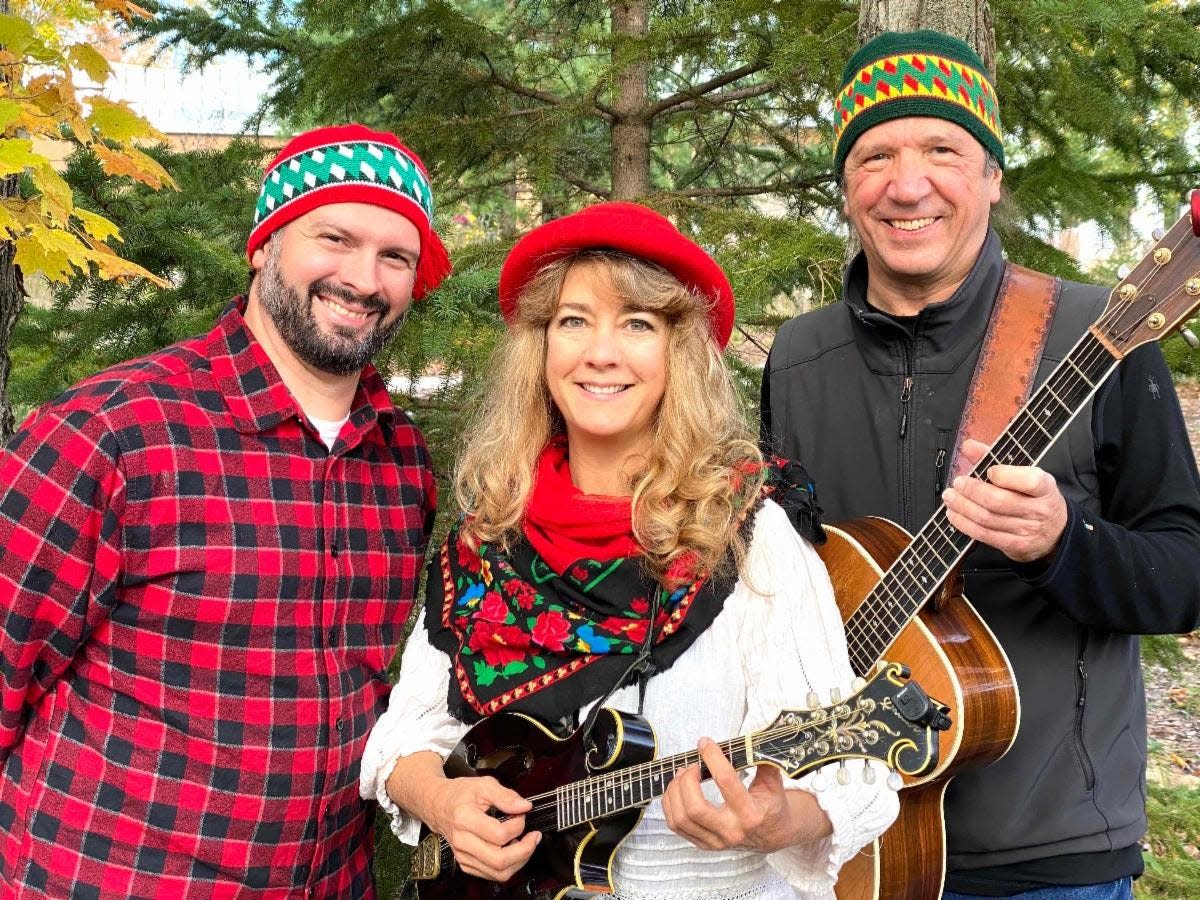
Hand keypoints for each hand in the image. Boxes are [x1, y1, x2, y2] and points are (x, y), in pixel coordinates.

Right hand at [420, 775, 538, 881]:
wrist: (437, 805)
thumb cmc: (459, 795)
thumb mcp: (482, 785)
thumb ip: (505, 795)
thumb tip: (524, 806)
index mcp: (465, 819)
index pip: (499, 835)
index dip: (517, 825)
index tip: (521, 814)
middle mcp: (462, 841)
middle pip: (499, 860)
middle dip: (524, 851)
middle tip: (533, 837)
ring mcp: (463, 855)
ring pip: (497, 872)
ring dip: (519, 860)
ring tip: (525, 844)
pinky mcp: (465, 864)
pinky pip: (491, 874)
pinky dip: (507, 866)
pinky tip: (511, 850)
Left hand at [660, 738, 829, 852]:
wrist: (773, 834)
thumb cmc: (771, 805)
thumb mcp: (773, 782)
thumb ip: (762, 760)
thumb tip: (749, 739)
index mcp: (751, 814)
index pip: (726, 782)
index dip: (712, 758)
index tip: (705, 743)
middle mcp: (732, 831)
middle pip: (695, 808)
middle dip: (687, 781)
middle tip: (691, 765)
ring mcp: (716, 841)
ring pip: (681, 819)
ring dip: (675, 791)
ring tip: (682, 775)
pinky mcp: (704, 844)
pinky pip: (676, 826)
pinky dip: (670, 804)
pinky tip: (677, 790)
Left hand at [942, 438, 1068, 562]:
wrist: (1054, 532)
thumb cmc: (1034, 497)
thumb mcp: (1025, 475)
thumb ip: (995, 458)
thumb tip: (968, 446)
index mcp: (1045, 487)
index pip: (1030, 481)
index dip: (1006, 475)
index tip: (989, 470)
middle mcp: (1038, 510)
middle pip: (999, 501)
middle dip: (972, 491)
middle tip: (957, 483)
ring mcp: (1027, 530)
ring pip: (987, 519)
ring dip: (963, 507)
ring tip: (950, 497)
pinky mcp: (1015, 545)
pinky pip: (984, 535)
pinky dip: (964, 524)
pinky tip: (954, 514)